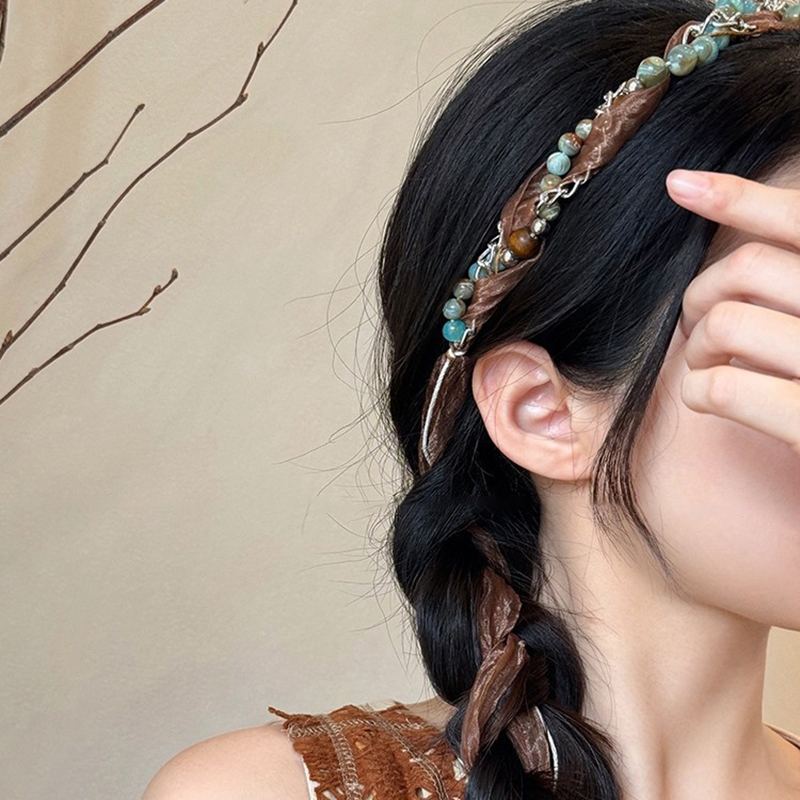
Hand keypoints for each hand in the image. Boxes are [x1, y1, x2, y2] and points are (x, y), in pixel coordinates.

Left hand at [665, 168, 799, 454]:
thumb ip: (796, 289)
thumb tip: (740, 249)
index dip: (739, 197)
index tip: (677, 183)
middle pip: (749, 269)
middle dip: (701, 295)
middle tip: (695, 326)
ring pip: (726, 322)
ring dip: (695, 345)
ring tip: (705, 366)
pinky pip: (722, 386)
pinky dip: (699, 390)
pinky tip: (706, 399)